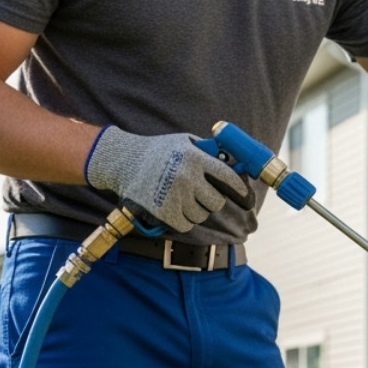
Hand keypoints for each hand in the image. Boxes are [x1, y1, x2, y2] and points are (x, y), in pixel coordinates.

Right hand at [84, 127, 251, 232]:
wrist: (122, 162)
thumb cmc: (157, 151)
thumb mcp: (183, 142)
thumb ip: (207, 152)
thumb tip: (234, 163)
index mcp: (194, 158)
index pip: (227, 177)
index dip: (239, 189)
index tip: (245, 196)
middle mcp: (187, 177)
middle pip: (216, 202)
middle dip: (210, 200)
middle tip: (198, 194)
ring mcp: (175, 195)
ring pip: (201, 215)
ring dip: (194, 210)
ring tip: (179, 197)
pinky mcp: (164, 211)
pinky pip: (186, 224)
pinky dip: (181, 220)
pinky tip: (171, 207)